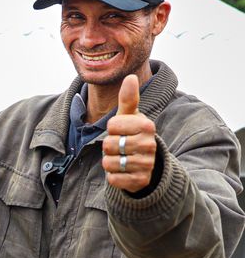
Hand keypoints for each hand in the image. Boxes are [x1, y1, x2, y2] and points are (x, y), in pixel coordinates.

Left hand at [102, 74, 156, 192]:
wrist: (145, 163)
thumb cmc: (132, 134)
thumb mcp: (130, 116)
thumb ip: (128, 99)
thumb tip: (130, 76)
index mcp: (146, 125)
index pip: (111, 126)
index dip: (111, 130)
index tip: (121, 131)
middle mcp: (149, 144)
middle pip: (108, 145)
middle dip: (109, 147)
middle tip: (121, 147)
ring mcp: (147, 164)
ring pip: (109, 163)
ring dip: (110, 162)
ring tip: (122, 158)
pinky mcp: (140, 181)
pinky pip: (113, 179)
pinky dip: (113, 176)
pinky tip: (123, 171)